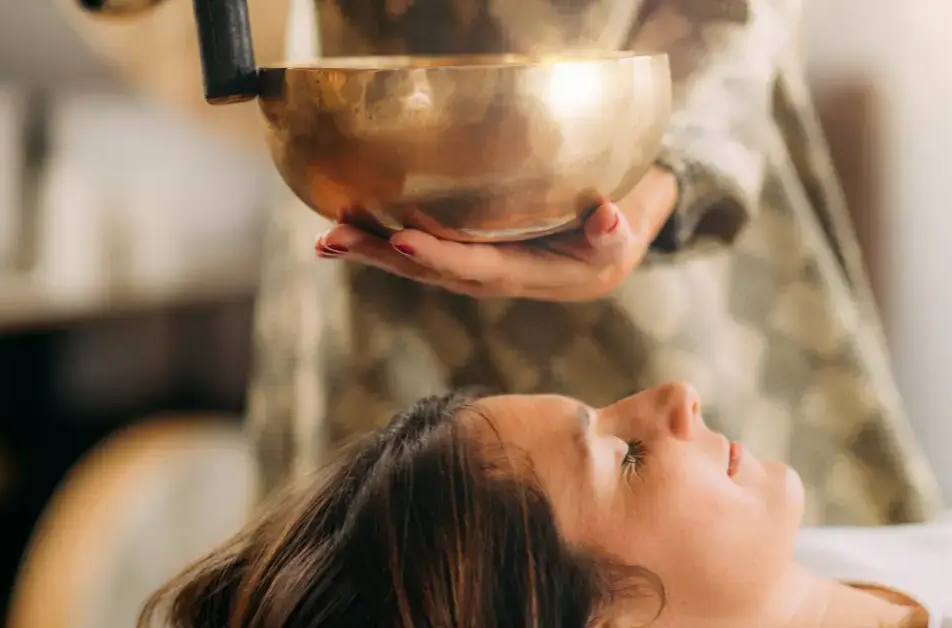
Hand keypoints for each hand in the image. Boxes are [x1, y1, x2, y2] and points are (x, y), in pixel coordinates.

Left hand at [313, 167, 677, 301]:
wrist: (610, 241)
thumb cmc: (619, 232)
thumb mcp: (626, 234)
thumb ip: (617, 232)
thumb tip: (607, 218)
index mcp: (530, 274)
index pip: (480, 267)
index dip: (441, 257)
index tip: (402, 239)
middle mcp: (494, 276)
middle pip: (432, 271)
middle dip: (381, 255)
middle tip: (333, 239)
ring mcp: (476, 266)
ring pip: (417, 264)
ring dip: (369, 251)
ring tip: (325, 240)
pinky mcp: (466, 252)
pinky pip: (419, 249)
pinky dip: (382, 241)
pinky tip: (345, 228)